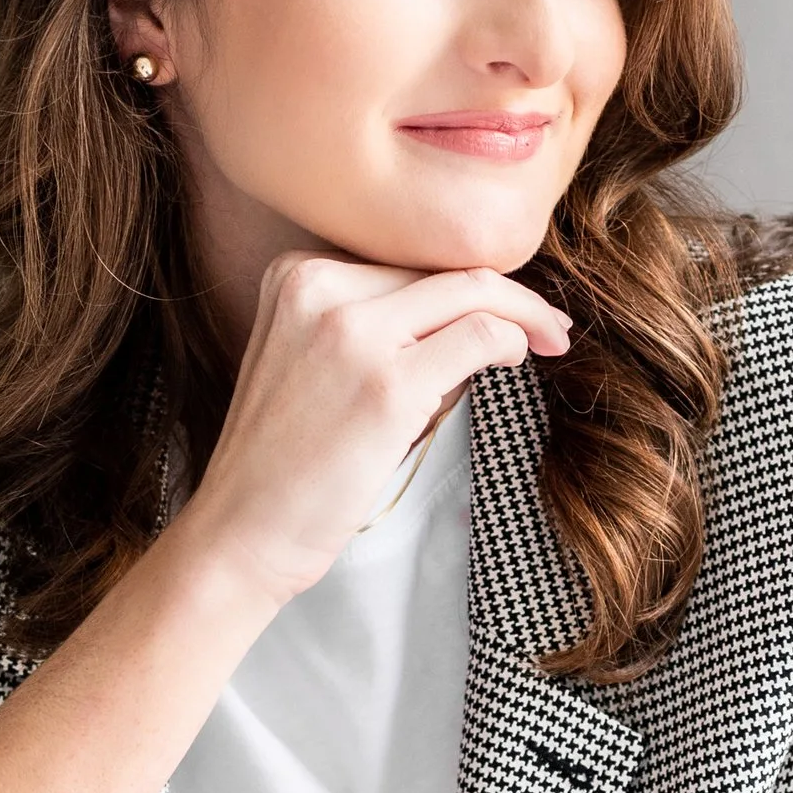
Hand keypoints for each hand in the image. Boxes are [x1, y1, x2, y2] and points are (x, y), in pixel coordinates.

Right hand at [177, 251, 569, 607]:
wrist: (240, 532)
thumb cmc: (285, 462)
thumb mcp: (312, 362)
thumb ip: (377, 326)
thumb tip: (476, 315)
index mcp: (296, 275)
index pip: (407, 261)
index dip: (465, 283)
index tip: (507, 306)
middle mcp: (319, 288)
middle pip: (443, 269)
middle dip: (509, 294)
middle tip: (552, 326)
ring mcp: (352, 333)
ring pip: (473, 293)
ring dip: (525, 316)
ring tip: (552, 341)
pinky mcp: (387, 384)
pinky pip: (480, 336)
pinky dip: (513, 342)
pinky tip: (519, 360)